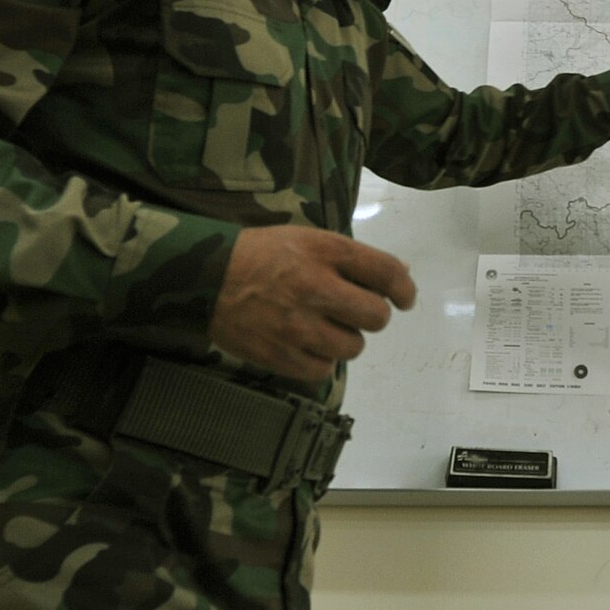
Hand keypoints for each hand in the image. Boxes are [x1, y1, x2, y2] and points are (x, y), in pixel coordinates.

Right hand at [209, 225, 416, 381]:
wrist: (204, 277)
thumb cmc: (261, 254)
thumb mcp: (308, 240)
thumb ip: (354, 258)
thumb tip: (401, 275)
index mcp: (324, 252)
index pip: (385, 273)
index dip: (404, 289)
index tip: (404, 299)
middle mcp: (314, 288)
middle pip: (376, 316)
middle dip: (372, 315)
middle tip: (355, 312)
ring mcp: (296, 326)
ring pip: (353, 347)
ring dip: (346, 339)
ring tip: (324, 326)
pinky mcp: (278, 356)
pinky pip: (323, 370)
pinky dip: (321, 360)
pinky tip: (307, 344)